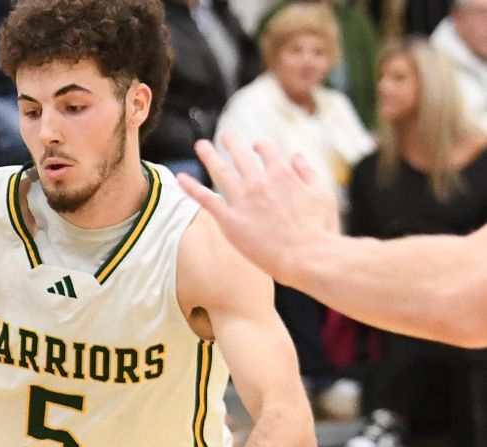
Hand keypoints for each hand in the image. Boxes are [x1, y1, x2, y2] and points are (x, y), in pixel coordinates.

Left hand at [178, 135, 340, 285]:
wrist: (306, 255)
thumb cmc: (319, 229)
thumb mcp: (322, 194)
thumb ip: (308, 172)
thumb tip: (297, 155)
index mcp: (283, 174)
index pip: (267, 151)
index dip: (260, 146)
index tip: (256, 145)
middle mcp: (260, 182)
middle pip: (241, 156)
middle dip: (231, 142)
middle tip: (224, 134)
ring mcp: (243, 200)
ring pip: (220, 172)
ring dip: (209, 156)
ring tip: (200, 145)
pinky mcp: (230, 220)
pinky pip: (206, 199)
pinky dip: (191, 187)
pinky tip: (181, 177)